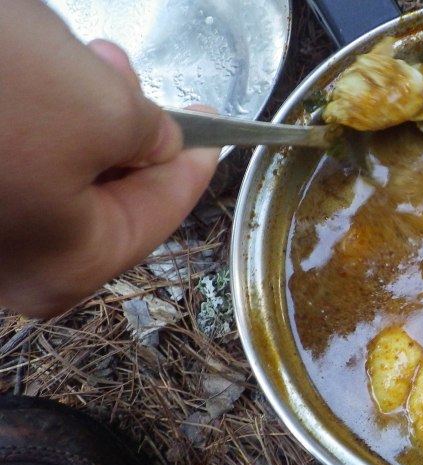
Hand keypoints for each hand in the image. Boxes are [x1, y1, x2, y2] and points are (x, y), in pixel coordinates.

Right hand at [0, 1, 219, 317]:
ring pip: (50, 168)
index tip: (216, 130)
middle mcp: (13, 268)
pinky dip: (24, 113)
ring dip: (70, 109)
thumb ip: (150, 134)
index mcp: (70, 267)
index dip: (194, 163)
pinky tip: (18, 66)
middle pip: (102, 194)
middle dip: (124, 126)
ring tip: (66, 54)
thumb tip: (156, 141)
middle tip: (126, 70)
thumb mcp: (102, 110)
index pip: (160, 213)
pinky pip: (7, 157)